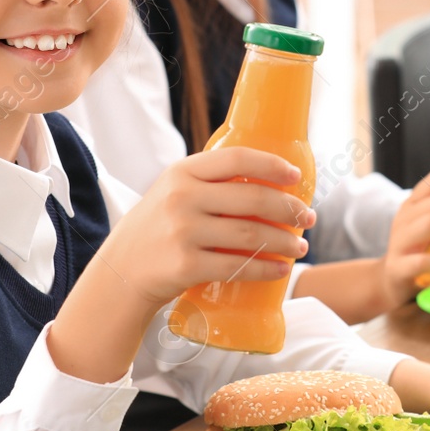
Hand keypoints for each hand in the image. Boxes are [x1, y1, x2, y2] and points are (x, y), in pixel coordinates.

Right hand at [99, 147, 314, 307]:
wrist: (121, 271)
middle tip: (308, 218)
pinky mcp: (185, 266)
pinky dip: (265, 269)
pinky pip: (237, 266)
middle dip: (289, 210)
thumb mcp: (173, 191)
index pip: (237, 159)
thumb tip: (271, 180)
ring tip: (300, 246)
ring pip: (251, 235)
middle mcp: (182, 198)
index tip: (296, 176)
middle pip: (253, 199)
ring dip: (284, 242)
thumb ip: (210, 182)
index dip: (272, 165)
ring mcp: (183, 232)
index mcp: (182, 172)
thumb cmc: (159, 228)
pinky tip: (280, 269)